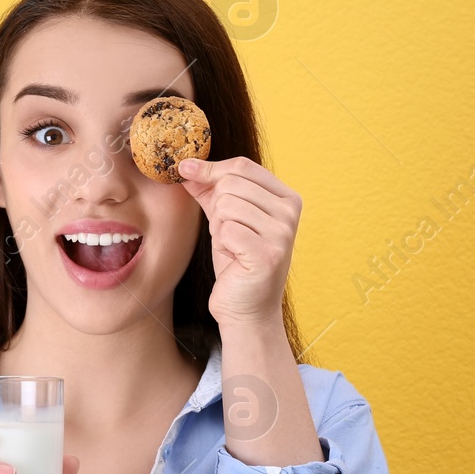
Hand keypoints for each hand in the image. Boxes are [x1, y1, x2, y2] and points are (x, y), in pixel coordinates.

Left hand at [176, 155, 302, 328]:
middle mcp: (290, 212)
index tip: (184, 168)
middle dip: (217, 207)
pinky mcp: (268, 254)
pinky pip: (227, 230)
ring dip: (220, 228)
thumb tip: (186, 164)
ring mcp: (283, 233)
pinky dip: (222, 244)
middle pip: (231, 183)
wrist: (246, 309)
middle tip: (227, 233)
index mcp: (286, 198)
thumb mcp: (224, 218)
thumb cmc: (236, 262)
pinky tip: (234, 258)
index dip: (209, 167)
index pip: (242, 166)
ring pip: (227, 205)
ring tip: (233, 246)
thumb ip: (210, 190)